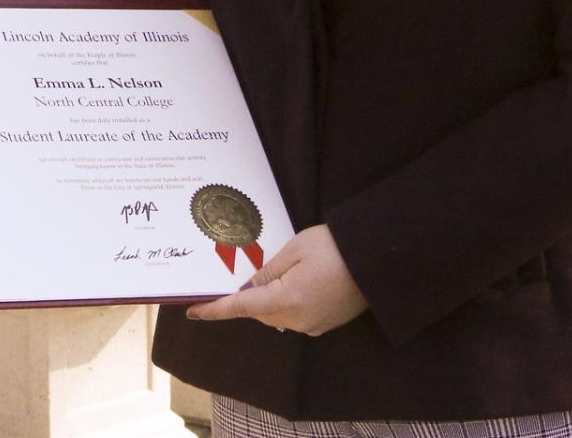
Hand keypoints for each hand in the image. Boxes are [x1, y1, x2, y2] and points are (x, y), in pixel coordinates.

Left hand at [183, 225, 367, 335]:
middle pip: (259, 313)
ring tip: (284, 271)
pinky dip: (289, 303)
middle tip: (248, 271)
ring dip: (271, 299)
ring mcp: (313, 325)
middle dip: (249, 297)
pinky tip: (302, 281)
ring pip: (277, 315)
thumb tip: (248, 289)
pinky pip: (295, 316)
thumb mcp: (294, 250)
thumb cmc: (334, 247)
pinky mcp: (326, 324)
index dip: (215, 310)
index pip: (241, 308)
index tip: (193, 312)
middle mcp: (297, 320)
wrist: (378, 258)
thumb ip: (267, 272)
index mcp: (285, 300)